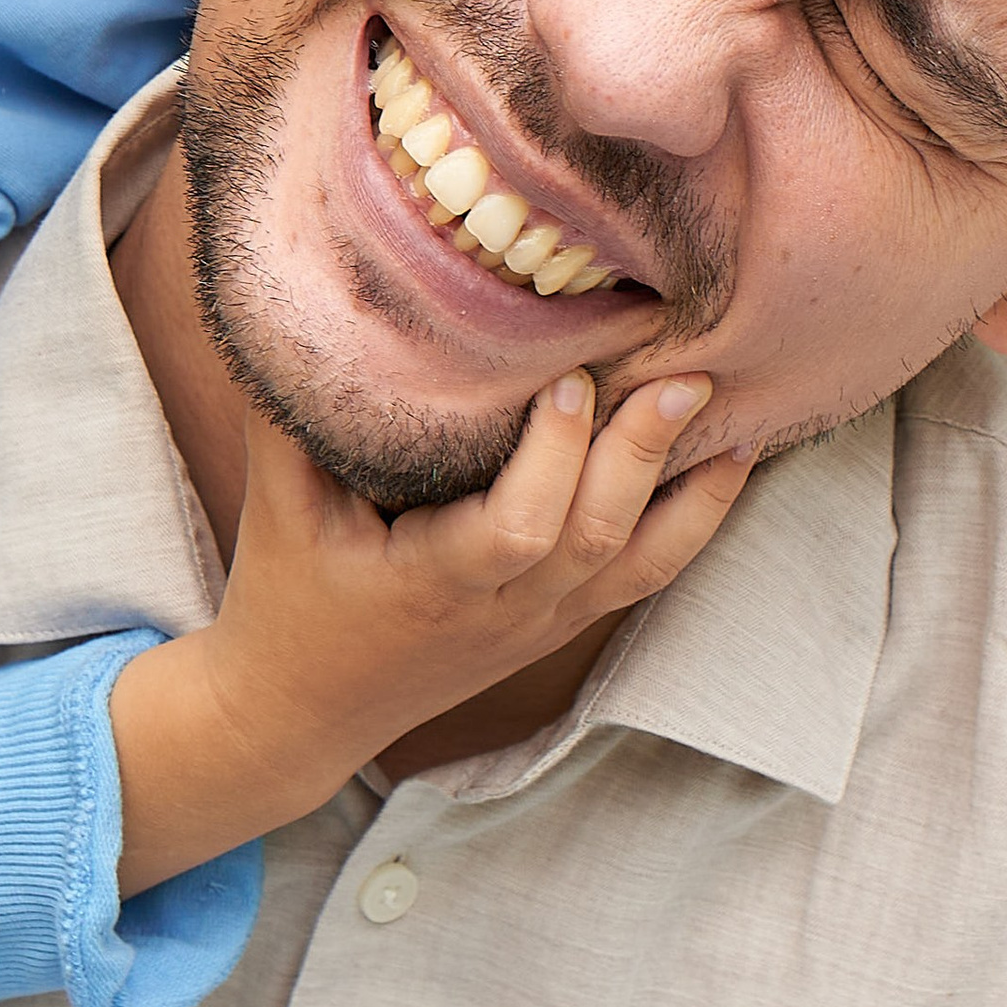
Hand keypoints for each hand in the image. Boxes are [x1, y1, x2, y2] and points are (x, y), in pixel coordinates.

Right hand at [111, 375, 749, 894]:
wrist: (302, 714)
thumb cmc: (286, 594)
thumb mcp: (276, 504)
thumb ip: (289, 409)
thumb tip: (298, 292)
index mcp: (428, 584)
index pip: (513, 532)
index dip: (554, 461)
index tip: (572, 378)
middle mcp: (500, 610)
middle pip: (593, 540)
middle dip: (642, 453)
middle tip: (681, 373)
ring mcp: (540, 623)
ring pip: (636, 562)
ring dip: (688, 487)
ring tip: (721, 407)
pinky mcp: (560, 623)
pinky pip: (645, 576)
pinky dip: (694, 519)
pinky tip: (729, 461)